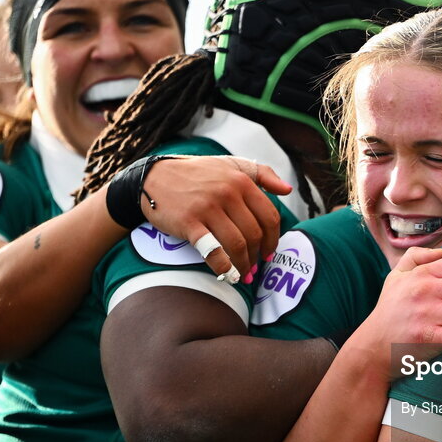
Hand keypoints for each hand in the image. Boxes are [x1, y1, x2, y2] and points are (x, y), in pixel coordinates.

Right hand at [141, 156, 291, 279]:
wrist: (154, 177)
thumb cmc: (198, 173)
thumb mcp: (231, 165)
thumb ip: (263, 174)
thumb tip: (288, 190)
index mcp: (241, 181)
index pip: (269, 217)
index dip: (273, 239)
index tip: (268, 252)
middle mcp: (227, 193)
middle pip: (254, 234)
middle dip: (257, 256)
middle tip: (254, 268)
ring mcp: (207, 208)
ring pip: (237, 244)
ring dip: (243, 265)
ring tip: (243, 275)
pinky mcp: (189, 223)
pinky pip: (213, 251)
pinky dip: (223, 267)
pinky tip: (227, 275)